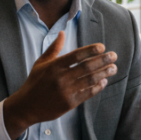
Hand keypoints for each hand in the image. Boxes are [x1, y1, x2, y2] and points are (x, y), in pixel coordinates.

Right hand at [3, 31, 117, 138]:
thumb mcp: (41, 63)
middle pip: (86, 67)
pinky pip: (87, 94)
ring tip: (113, 68)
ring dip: (104, 73)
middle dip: (102, 60)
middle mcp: (61, 78)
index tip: (102, 47)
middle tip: (114, 56)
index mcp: (54, 66)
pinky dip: (97, 87)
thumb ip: (53, 48)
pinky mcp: (69, 104)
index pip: (76, 55)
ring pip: (89, 80)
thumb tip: (62, 33)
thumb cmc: (34, 82)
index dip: (90, 50)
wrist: (27, 106)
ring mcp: (65, 92)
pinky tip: (104, 81)